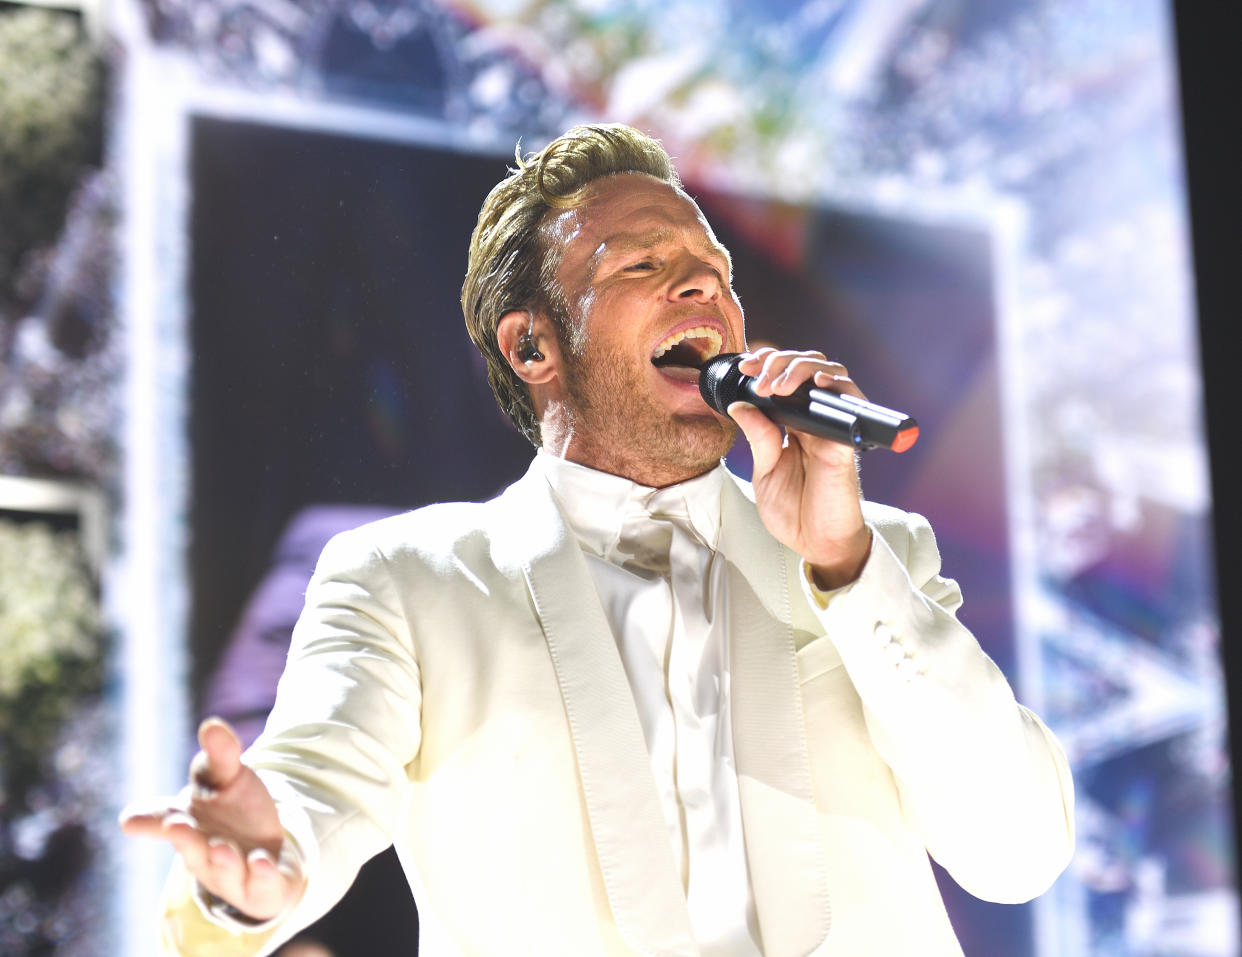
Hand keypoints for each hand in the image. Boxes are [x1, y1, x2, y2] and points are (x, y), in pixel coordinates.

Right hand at [120, 718, 303, 920]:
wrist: (269, 853)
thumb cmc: (237, 812)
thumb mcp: (229, 777)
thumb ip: (222, 754)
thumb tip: (212, 724)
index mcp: (188, 824)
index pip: (162, 820)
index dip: (147, 820)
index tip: (130, 820)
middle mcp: (205, 853)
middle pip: (192, 848)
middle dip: (186, 839)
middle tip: (176, 825)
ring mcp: (234, 873)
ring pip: (225, 869)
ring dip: (223, 859)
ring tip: (222, 847)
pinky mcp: (264, 884)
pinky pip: (263, 883)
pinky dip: (262, 874)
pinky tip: (261, 861)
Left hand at [728, 348, 871, 589]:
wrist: (818, 543)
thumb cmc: (794, 512)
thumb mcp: (765, 472)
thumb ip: (758, 437)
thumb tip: (740, 404)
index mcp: (792, 425)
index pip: (784, 379)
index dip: (767, 363)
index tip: (745, 366)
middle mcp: (814, 420)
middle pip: (805, 367)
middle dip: (779, 361)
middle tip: (758, 376)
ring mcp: (832, 427)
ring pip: (828, 373)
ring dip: (801, 368)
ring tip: (778, 384)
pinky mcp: (846, 440)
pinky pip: (851, 402)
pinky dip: (837, 385)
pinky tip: (818, 383)